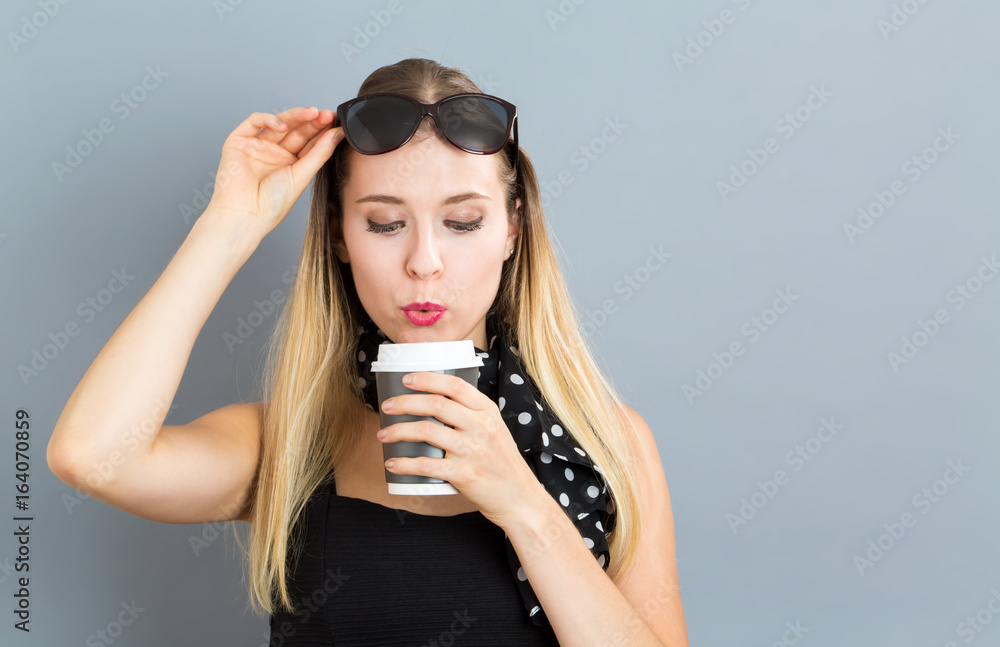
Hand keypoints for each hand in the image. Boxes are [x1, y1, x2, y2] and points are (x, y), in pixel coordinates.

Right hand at [205, 106, 343, 237]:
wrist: (245, 215)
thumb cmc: (271, 205)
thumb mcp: (302, 176)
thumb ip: (320, 153)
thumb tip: (338, 134)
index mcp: (290, 164)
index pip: (309, 142)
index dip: (322, 131)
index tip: (336, 123)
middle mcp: (274, 154)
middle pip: (296, 130)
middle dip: (312, 121)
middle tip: (326, 115)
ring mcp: (257, 146)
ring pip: (278, 123)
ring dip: (296, 116)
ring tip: (312, 113)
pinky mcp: (239, 141)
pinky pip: (254, 122)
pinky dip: (268, 119)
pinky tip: (283, 126)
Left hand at [377, 371, 544, 528]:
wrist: (519, 498)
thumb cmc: (502, 463)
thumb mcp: (495, 430)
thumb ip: (472, 415)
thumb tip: (435, 403)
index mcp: (488, 411)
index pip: (455, 386)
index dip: (428, 379)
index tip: (406, 379)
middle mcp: (481, 427)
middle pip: (436, 405)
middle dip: (405, 403)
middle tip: (386, 407)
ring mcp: (472, 450)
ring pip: (426, 431)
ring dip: (398, 431)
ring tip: (383, 435)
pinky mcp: (464, 474)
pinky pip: (426, 465)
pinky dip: (404, 463)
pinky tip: (392, 463)